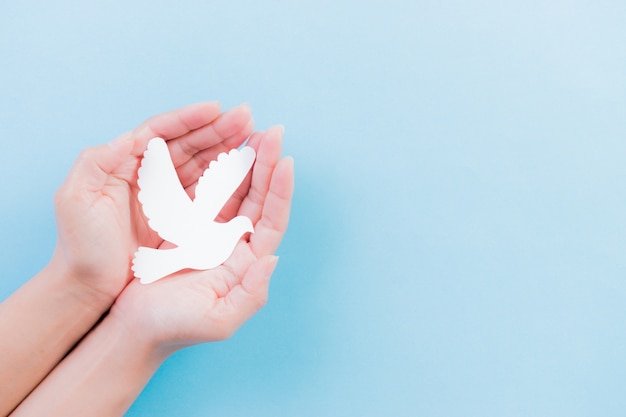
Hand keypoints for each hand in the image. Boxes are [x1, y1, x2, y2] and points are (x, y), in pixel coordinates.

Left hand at [52, 102, 253, 306]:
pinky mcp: (177, 218)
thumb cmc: (80, 244)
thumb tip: (130, 136)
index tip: (217, 109)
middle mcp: (147, 174)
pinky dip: (223, 178)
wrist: (88, 285)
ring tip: (252, 136)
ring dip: (225, 148)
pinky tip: (241, 169)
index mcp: (122, 162)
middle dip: (217, 128)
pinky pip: (205, 192)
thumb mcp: (77, 197)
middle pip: (186, 143)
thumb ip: (97, 160)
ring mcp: (165, 195)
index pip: (160, 132)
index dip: (189, 119)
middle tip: (247, 118)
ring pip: (200, 163)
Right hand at [109, 126, 293, 349]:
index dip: (281, 192)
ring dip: (246, 164)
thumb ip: (251, 293)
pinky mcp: (188, 229)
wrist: (135, 328)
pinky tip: (221, 153)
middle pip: (258, 199)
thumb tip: (272, 259)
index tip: (287, 161)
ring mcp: (212, 235)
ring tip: (254, 134)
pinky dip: (215, 173)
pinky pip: (206, 194)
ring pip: (235, 192)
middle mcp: (235, 246)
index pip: (271, 220)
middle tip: (273, 132)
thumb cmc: (175, 327)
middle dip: (267, 166)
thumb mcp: (219, 319)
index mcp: (246, 264)